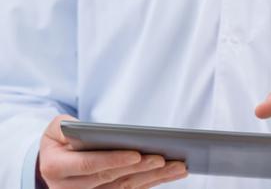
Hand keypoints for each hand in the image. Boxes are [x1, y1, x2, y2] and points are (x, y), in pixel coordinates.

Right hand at [39, 115, 187, 188]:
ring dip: (153, 178)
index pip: (89, 166)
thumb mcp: (57, 128)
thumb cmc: (60, 139)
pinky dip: (151, 182)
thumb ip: (71, 127)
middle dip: (141, 169)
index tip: (137, 154)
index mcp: (56, 168)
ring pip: (124, 188)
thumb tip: (99, 132)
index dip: (113, 160)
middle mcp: (69, 187)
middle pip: (111, 179)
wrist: (52, 161)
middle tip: (165, 159)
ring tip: (177, 167)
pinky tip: (169, 174)